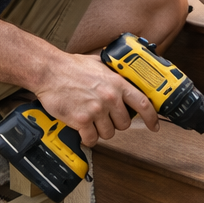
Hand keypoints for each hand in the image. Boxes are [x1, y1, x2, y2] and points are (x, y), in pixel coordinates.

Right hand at [33, 51, 157, 144]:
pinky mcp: (81, 120)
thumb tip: (125, 73)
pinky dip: (88, 137)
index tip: (154, 125)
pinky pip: (92, 139)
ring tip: (90, 119)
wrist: (49, 71)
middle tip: (104, 117)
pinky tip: (82, 128)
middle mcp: (109, 97)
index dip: (152, 118)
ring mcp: (96, 110)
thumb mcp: (99, 64)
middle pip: (124, 124)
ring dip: (100, 130)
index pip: (143, 103)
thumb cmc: (70, 67)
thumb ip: (114, 72)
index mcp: (117, 83)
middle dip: (116, 123)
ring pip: (109, 134)